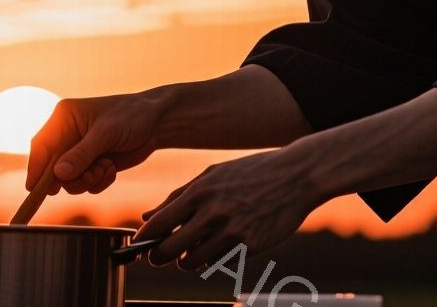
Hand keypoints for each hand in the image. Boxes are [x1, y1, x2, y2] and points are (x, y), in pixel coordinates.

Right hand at [25, 93, 161, 195]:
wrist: (158, 123)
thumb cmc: (133, 117)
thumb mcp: (107, 133)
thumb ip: (82, 154)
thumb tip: (58, 174)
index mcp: (64, 118)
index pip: (41, 146)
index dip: (37, 169)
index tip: (36, 189)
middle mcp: (67, 135)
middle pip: (52, 169)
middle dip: (72, 178)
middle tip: (92, 175)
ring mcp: (79, 151)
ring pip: (68, 180)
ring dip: (88, 180)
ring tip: (106, 168)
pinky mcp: (91, 164)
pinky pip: (84, 184)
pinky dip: (98, 182)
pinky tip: (111, 170)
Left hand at [134, 148, 322, 271]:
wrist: (297, 175)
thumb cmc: (251, 172)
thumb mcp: (212, 175)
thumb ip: (178, 196)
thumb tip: (146, 215)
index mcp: (200, 191)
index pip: (158, 224)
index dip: (143, 239)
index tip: (139, 245)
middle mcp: (213, 213)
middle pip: (168, 250)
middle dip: (158, 256)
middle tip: (159, 255)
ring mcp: (232, 232)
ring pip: (191, 262)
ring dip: (186, 260)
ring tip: (192, 249)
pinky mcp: (250, 247)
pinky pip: (218, 263)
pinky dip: (212, 259)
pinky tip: (219, 246)